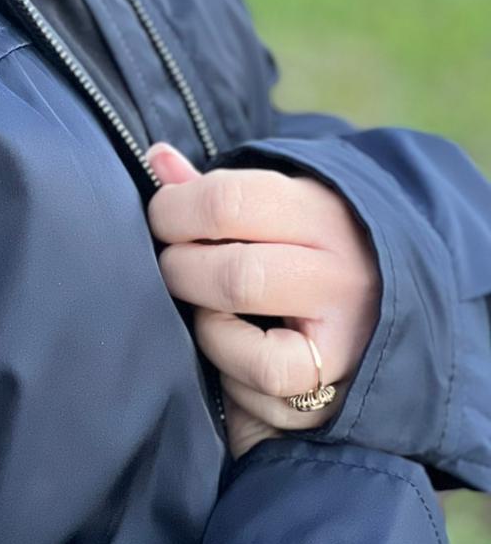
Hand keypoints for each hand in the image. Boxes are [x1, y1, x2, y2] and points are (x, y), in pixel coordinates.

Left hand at [144, 141, 381, 458]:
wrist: (386, 327)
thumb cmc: (304, 263)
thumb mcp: (274, 217)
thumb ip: (212, 193)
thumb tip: (156, 157)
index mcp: (322, 211)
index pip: (230, 200)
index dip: (173, 211)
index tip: (162, 221)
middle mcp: (341, 270)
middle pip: (233, 268)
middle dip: (180, 269)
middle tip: (173, 270)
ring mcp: (345, 332)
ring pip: (249, 325)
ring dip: (204, 320)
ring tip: (208, 313)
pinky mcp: (333, 386)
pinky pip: (263, 375)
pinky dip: (231, 369)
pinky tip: (234, 359)